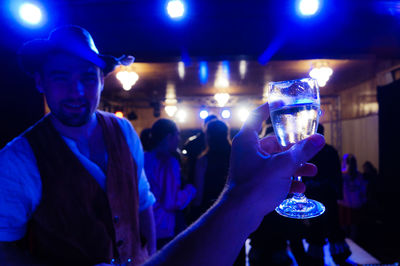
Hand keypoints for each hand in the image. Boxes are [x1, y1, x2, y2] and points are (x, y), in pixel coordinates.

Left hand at [226, 102, 324, 217]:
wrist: (239, 214)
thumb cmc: (256, 186)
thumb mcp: (283, 166)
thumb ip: (302, 152)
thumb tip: (319, 138)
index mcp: (247, 141)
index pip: (256, 117)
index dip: (268, 108)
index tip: (281, 103)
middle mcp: (247, 152)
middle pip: (273, 143)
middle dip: (293, 148)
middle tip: (310, 148)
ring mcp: (250, 168)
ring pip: (275, 162)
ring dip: (294, 166)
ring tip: (312, 170)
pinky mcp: (254, 183)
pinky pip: (273, 177)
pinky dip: (286, 180)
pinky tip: (300, 188)